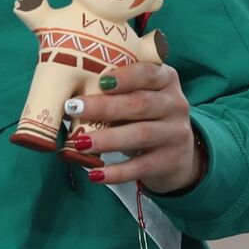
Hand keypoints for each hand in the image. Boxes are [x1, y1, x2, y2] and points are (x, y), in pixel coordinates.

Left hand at [69, 62, 202, 193]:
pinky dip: (117, 172)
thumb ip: (114, 92)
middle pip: (140, 104)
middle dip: (105, 107)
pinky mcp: (171, 161)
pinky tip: (95, 174)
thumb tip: (70, 98)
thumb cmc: (146, 116)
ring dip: (107, 139)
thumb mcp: (138, 96)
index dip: (126, 77)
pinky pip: (142, 167)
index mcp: (165, 79)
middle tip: (74, 109)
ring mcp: (176, 133)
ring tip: (79, 142)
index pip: (149, 73)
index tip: (101, 81)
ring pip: (141, 135)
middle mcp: (175, 104)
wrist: (179, 153)